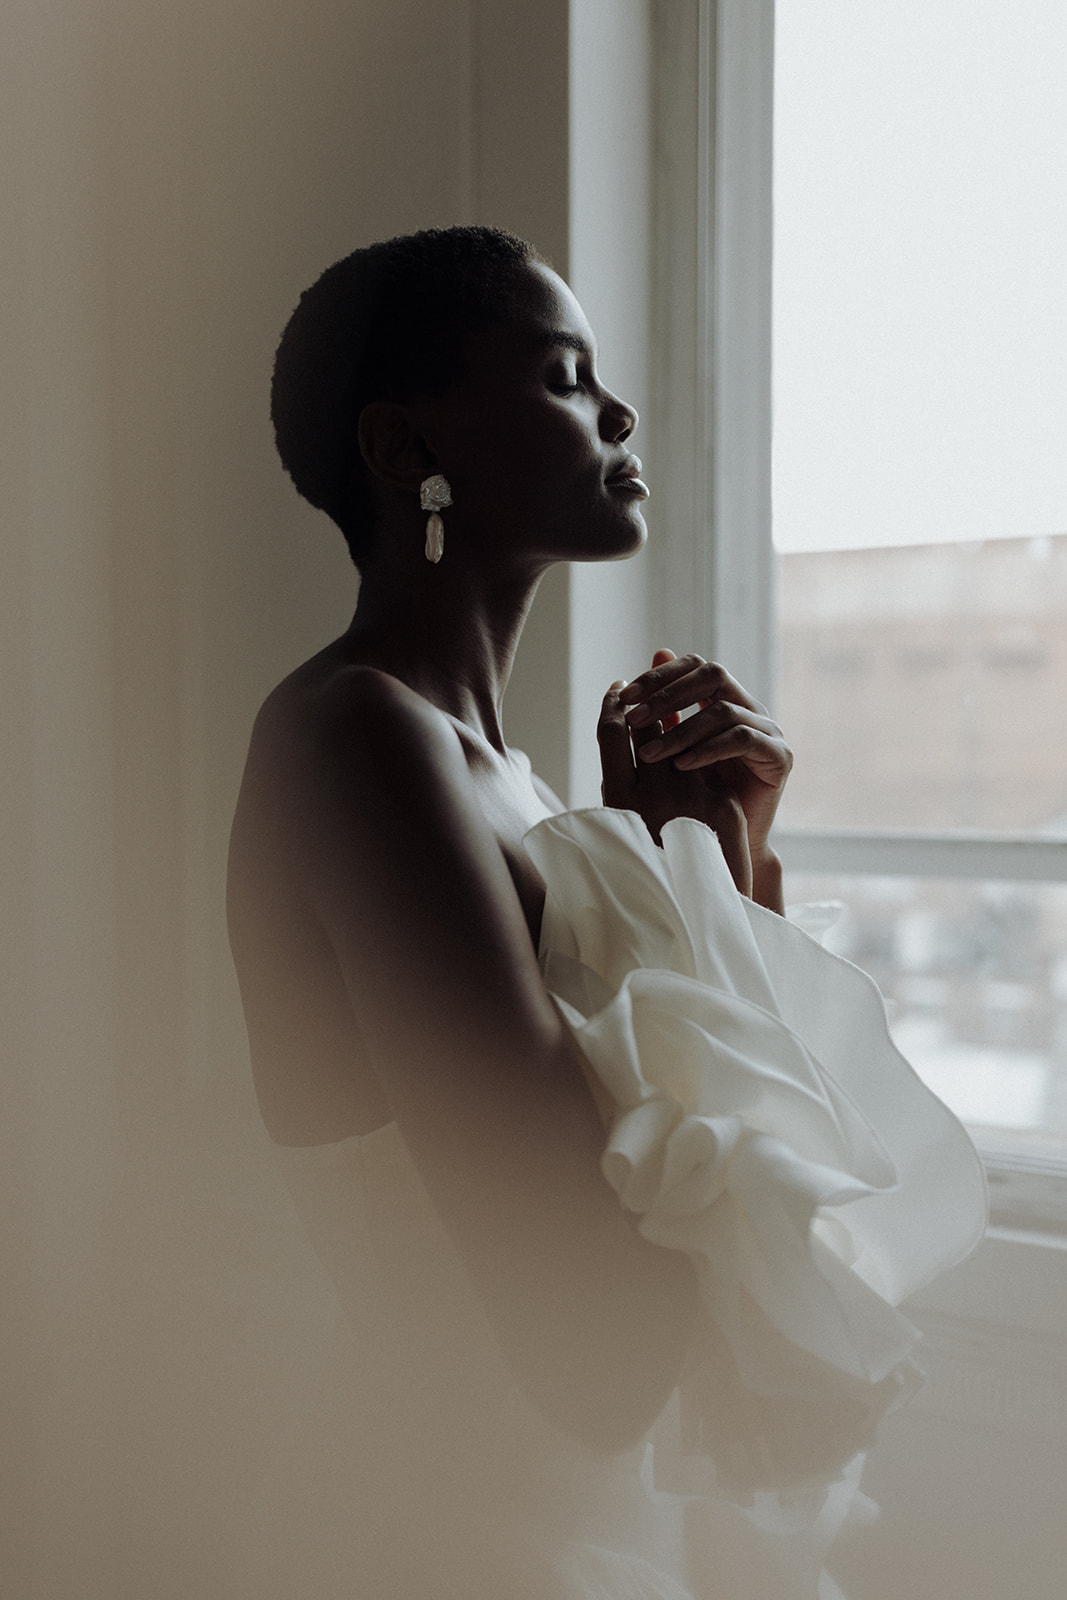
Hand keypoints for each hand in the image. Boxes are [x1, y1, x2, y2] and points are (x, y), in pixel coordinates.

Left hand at [598, 651, 791, 906]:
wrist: (726, 848)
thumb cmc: (692, 803)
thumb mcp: (667, 756)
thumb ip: (654, 723)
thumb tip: (622, 688)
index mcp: (723, 700)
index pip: (694, 665)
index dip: (659, 675)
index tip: (624, 695)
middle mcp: (749, 707)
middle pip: (712, 674)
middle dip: (667, 694)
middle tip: (633, 717)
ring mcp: (768, 729)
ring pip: (722, 711)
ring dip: (681, 730)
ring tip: (649, 754)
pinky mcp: (779, 756)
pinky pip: (741, 739)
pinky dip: (708, 749)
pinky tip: (681, 765)